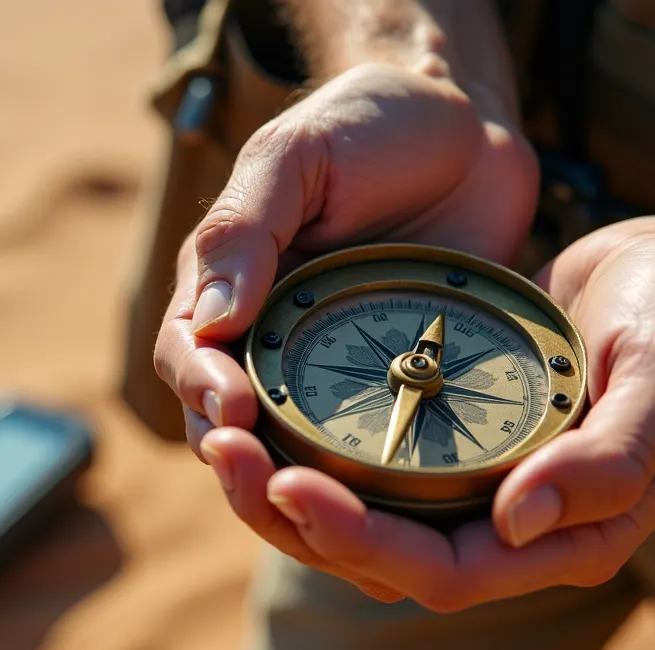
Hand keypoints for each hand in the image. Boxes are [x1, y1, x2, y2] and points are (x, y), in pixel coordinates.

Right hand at [153, 60, 537, 600]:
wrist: (464, 126)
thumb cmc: (367, 127)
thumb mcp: (296, 157)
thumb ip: (245, 229)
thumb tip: (211, 323)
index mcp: (230, 293)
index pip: (190, 360)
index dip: (201, 394)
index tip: (235, 412)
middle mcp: (271, 345)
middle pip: (235, 434)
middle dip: (245, 470)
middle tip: (274, 486)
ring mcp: (336, 377)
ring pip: (300, 465)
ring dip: (305, 500)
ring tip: (336, 518)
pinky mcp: (402, 395)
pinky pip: (380, 458)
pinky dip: (381, 492)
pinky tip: (408, 511)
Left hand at [197, 216, 654, 609]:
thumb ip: (608, 460)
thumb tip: (519, 524)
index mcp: (567, 534)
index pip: (440, 569)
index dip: (357, 538)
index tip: (288, 484)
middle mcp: (513, 523)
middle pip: (379, 555)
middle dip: (295, 517)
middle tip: (222, 456)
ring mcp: (480, 485)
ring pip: (362, 516)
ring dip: (286, 490)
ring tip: (220, 441)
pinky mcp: (455, 438)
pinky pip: (372, 464)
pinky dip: (314, 449)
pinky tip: (264, 412)